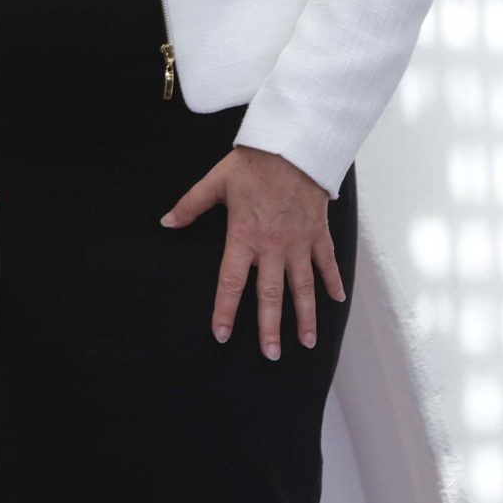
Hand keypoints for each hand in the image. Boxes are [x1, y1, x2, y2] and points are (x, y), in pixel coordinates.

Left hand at [163, 144, 344, 360]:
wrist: (293, 147)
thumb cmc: (252, 164)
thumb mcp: (214, 182)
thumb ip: (190, 206)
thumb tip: (166, 222)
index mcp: (244, 236)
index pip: (231, 282)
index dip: (224, 310)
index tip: (221, 334)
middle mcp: (274, 246)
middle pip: (270, 295)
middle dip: (270, 328)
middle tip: (272, 355)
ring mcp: (300, 243)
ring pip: (303, 288)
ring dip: (305, 316)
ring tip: (306, 342)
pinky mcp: (318, 234)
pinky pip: (327, 264)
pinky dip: (333, 283)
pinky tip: (336, 302)